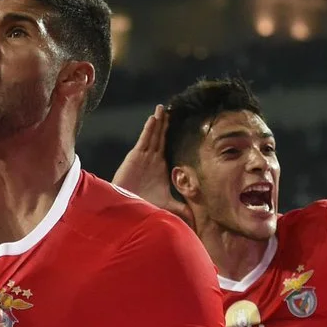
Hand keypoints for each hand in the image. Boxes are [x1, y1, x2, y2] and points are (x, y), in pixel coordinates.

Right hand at [113, 104, 193, 226]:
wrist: (128, 208)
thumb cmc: (146, 206)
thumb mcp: (169, 206)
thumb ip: (182, 208)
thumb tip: (198, 217)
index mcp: (160, 167)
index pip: (167, 146)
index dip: (170, 134)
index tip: (177, 123)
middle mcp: (152, 160)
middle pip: (160, 137)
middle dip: (164, 124)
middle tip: (171, 110)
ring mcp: (144, 157)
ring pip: (153, 135)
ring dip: (158, 122)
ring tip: (163, 109)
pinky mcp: (136, 156)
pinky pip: (145, 139)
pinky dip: (149, 129)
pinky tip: (154, 118)